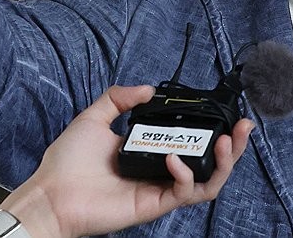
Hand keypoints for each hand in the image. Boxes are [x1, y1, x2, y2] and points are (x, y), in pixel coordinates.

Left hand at [0, 85, 252, 237]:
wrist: (49, 195)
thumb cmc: (65, 164)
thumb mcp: (93, 117)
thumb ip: (119, 97)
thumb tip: (148, 88)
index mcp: (152, 151)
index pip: (193, 141)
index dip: (214, 128)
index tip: (227, 113)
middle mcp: (162, 170)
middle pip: (211, 162)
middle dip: (234, 146)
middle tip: (243, 126)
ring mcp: (160, 189)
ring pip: (208, 181)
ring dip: (225, 162)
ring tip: (227, 142)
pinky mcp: (154, 205)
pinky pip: (183, 191)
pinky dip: (186, 174)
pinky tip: (175, 159)